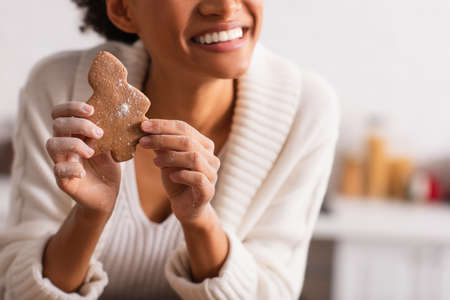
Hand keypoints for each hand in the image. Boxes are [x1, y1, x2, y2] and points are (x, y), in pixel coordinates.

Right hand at [46, 102, 120, 217]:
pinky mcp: (63, 180)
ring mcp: (61, 162)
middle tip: (99, 133)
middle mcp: (64, 146)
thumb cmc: (106, 168)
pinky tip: (84, 171)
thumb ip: (108, 132)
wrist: (107, 195)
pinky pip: (58, 170)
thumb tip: (119, 113)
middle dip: (79, 124)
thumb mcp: (110, 146)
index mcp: (73, 134)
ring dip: (73, 144)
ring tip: (92, 152)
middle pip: (57, 125)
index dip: (70, 107)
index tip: (91, 109)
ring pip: (52, 144)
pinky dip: (72, 168)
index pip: (60, 114)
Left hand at [139, 119, 220, 224]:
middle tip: (143, 142)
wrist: (186, 207)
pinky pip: (198, 178)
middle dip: (162, 139)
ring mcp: (212, 174)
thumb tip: (144, 128)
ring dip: (171, 157)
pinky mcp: (208, 191)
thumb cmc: (177, 180)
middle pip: (188, 141)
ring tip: (154, 161)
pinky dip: (182, 175)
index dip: (163, 125)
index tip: (143, 126)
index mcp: (203, 145)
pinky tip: (171, 176)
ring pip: (194, 158)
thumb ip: (160, 145)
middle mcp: (211, 157)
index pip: (184, 128)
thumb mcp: (166, 160)